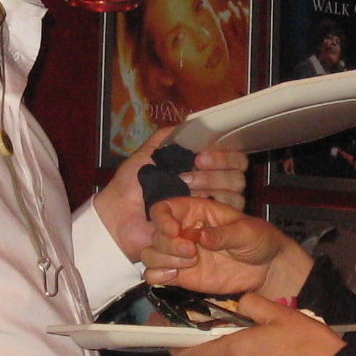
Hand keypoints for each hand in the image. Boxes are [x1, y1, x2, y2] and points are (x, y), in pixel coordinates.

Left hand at [94, 128, 248, 260]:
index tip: (199, 157)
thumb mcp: (149, 152)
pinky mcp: (206, 231)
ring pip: (235, 197)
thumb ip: (170, 136)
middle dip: (214, 174)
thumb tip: (193, 124)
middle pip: (237, 178)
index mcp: (202, 169)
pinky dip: (210, 210)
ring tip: (184, 190)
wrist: (118, 215)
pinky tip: (189, 208)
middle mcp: (211, 188)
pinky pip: (225, 221)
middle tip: (186, 177)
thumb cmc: (131, 185)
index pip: (234, 158)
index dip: (223, 156)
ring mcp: (211, 210)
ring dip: (212, 189)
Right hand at [142, 196, 312, 299]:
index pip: (164, 209)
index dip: (162, 218)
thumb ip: (224, 234)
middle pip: (155, 234)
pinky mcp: (180, 276)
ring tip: (190, 263)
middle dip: (169, 244)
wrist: (266, 269)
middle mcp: (182, 232)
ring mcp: (179, 255)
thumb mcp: (247, 232)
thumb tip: (201, 236)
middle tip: (192, 253)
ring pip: (150, 254)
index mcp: (196, 212)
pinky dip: (157, 276)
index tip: (174, 231)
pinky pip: (154, 275)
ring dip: (163, 259)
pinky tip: (175, 276)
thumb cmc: (258, 240)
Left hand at [170, 292, 343, 355]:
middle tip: (255, 335)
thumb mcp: (282, 313)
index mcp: (235, 351)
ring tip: (279, 351)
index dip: (180, 348)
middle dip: (233, 348)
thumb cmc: (307, 343)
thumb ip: (254, 305)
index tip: (173, 342)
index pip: (193, 355)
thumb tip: (240, 302)